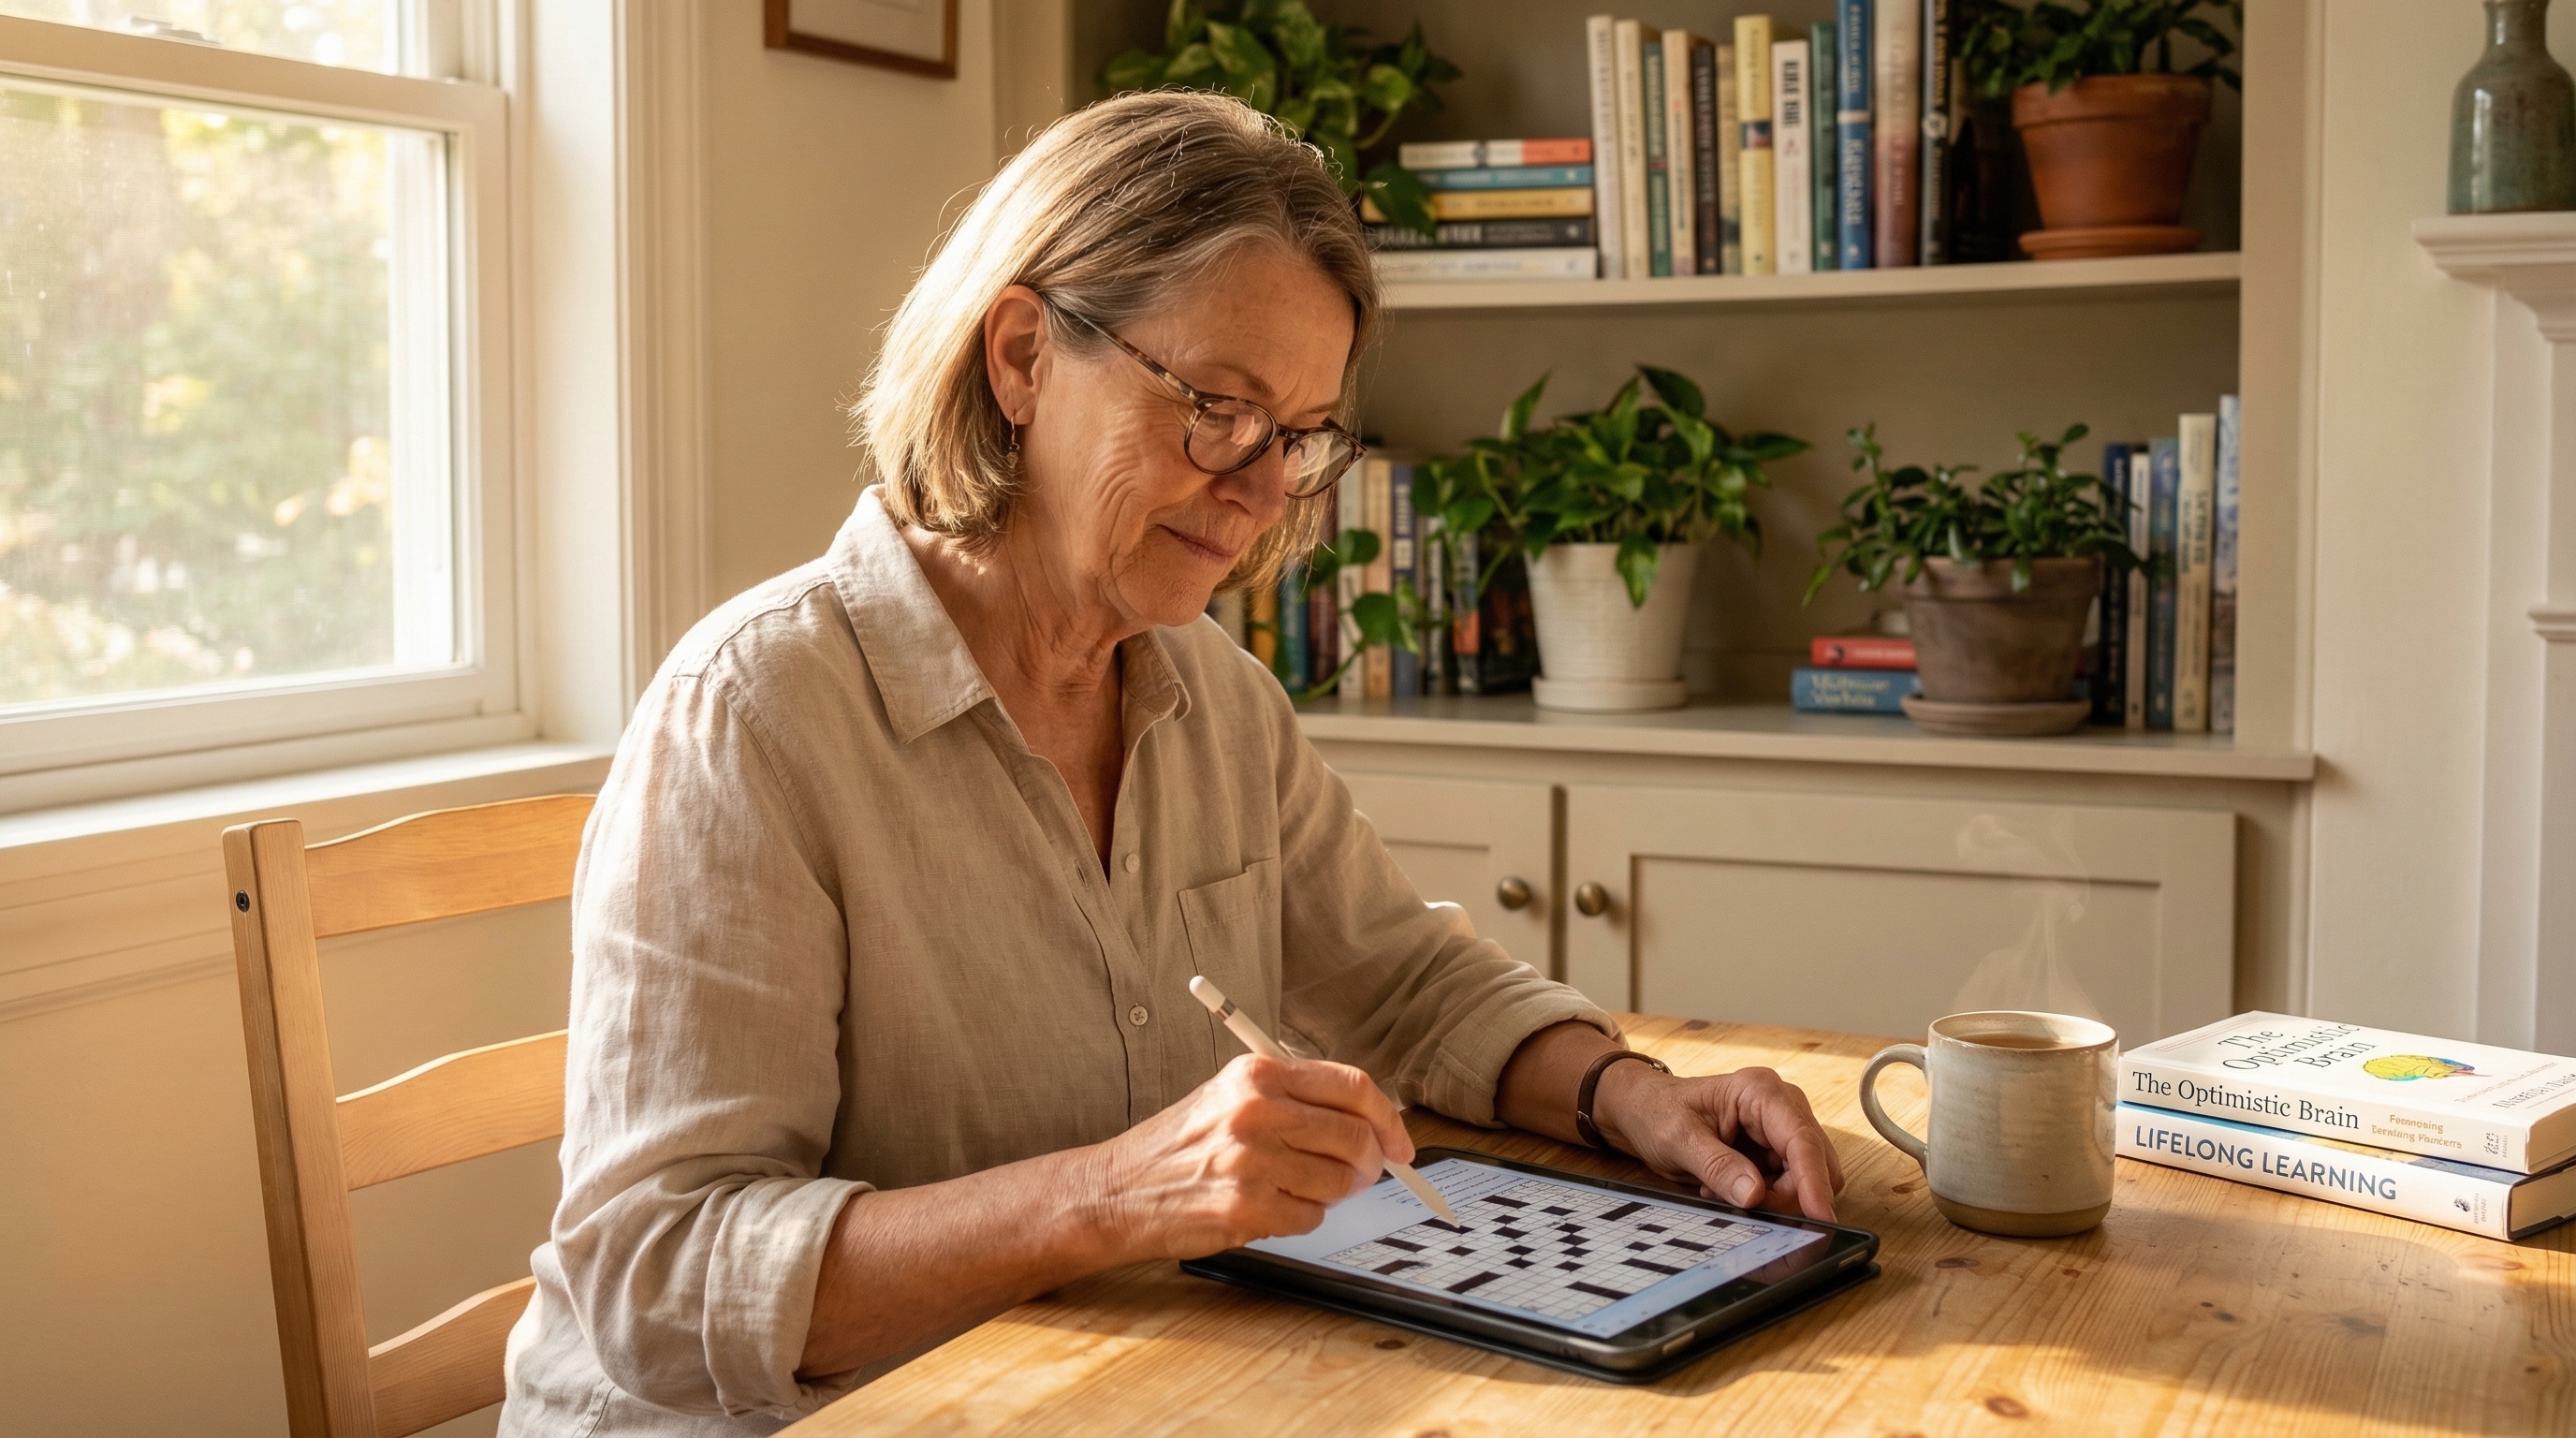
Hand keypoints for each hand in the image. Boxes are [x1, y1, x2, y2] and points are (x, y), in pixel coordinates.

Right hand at [1088, 1053, 1414, 1260]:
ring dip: (1330, 1193)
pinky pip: (1311, 1217)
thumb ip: (1296, 1098)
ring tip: (1293, 1188)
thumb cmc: (1180, 1145)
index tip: (1400, 1144)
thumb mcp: (1231, 1095)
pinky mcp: (1246, 1206)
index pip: (1354, 1086)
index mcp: (1258, 1072)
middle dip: (1368, 1163)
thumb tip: (1369, 1121)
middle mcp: (1257, 1110)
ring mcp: (1252, 1160)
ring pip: (1339, 1182)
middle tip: (1360, 1175)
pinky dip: (1301, 1218)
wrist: (1118, 1189)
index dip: (1388, 1118)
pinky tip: (1269, 1208)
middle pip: (1355, 1136)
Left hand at [1592, 1062, 1845, 1221]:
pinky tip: (1727, 1188)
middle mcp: (1781, 1105)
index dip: (1814, 1181)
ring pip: (1805, 1178)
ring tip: (1722, 1189)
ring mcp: (1781, 1127)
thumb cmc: (1657, 1112)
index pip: (1800, 1139)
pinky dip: (1765, 1196)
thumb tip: (1755, 1196)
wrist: (1643, 1109)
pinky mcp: (1776, 1149)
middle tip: (1743, 1205)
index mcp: (1759, 1091)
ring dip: (1773, 1197)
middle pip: (1813, 1162)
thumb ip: (1718, 1167)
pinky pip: (1788, 1185)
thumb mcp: (1679, 1140)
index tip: (1820, 1216)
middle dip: (1787, 1194)